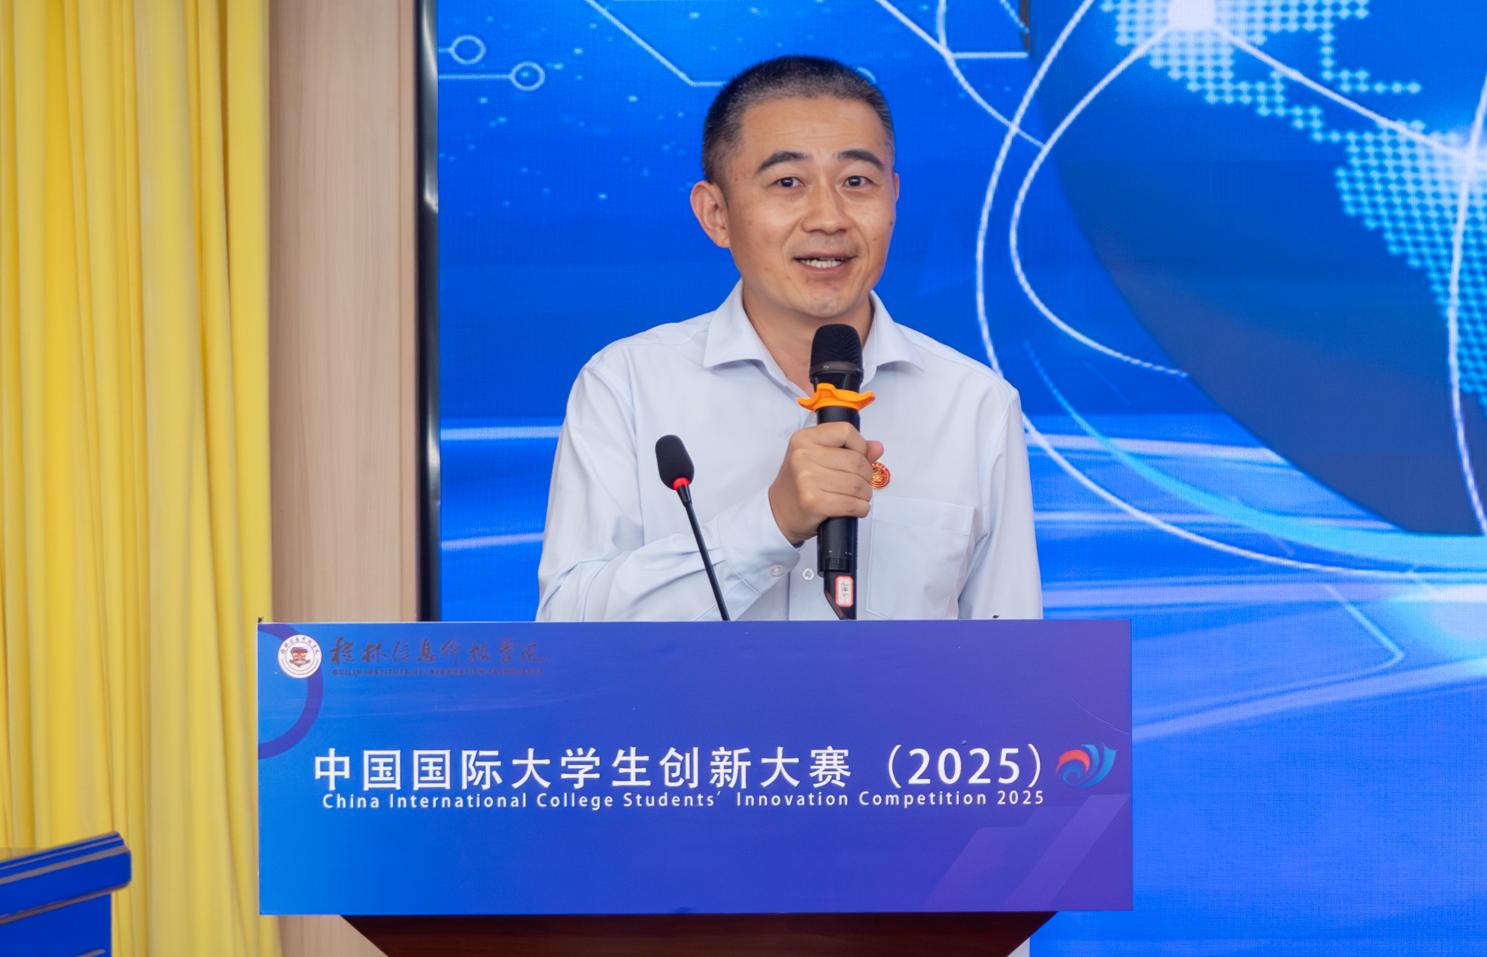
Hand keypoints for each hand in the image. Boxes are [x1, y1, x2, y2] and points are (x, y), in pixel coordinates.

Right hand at [767, 422, 884, 545]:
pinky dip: (860, 508)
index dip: (860, 446)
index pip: (846, 431)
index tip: (857, 457)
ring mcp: (807, 479)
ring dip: (864, 495)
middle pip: (856, 461)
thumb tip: (877, 447)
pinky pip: (853, 504)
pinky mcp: (813, 502)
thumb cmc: (799, 485)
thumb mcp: (818, 458)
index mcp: (804, 438)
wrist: (778, 513)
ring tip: (855, 497)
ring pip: (858, 485)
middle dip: (865, 476)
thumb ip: (849, 449)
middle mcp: (803, 456)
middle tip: (858, 483)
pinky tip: (853, 508)